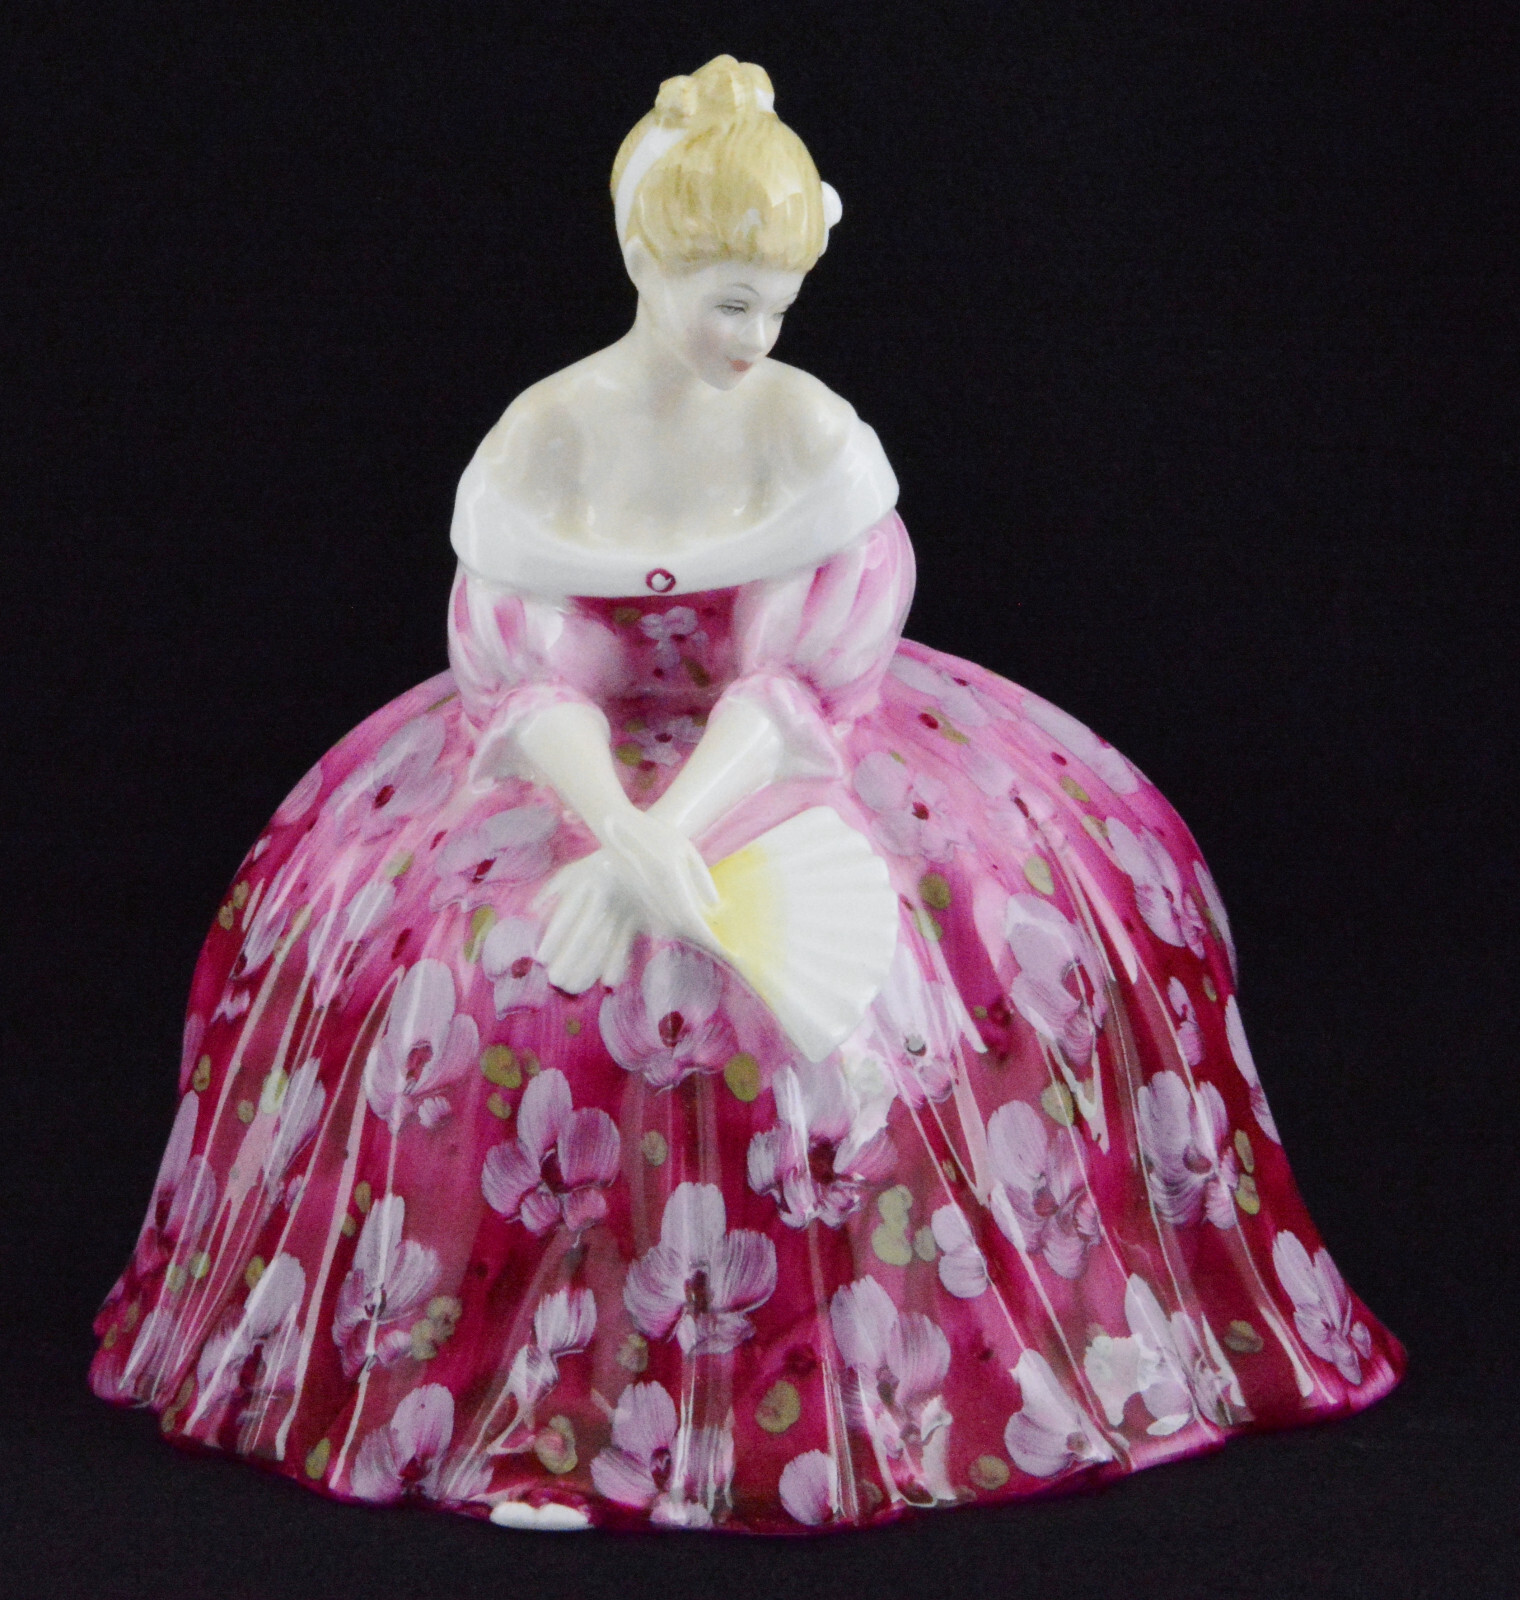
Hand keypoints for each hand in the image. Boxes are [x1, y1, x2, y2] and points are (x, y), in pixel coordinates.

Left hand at [533, 853, 639, 992]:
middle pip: (586, 934)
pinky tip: (608, 982)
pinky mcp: (638, 921)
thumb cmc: (597, 868)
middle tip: (555, 979)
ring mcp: (624, 911)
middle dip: (570, 960)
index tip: (542, 958)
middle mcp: (605, 897)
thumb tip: (530, 914)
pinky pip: (628, 945)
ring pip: (606, 944)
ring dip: (590, 969)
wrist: (639, 861)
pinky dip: (620, 964)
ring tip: (573, 987)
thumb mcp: (572, 870)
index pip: (568, 914)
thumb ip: (550, 890)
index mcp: (586, 882)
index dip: (555, 938)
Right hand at [599, 809, 718, 946]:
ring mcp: (640, 892)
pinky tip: (677, 924)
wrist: (619, 827)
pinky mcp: (631, 895)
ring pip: (663, 922)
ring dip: (680, 931)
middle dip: (693, 934)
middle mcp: (654, 886)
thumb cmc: (658, 834)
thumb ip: (701, 876)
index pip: (689, 912)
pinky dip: (666, 924)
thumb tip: (714, 903)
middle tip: (708, 941)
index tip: (714, 941)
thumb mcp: (686, 848)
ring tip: (696, 934)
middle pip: (676, 922)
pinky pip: (652, 916)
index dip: (701, 930)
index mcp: (670, 873)